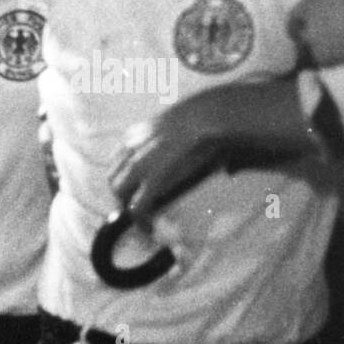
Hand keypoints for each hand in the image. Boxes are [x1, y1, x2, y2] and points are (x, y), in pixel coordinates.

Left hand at [108, 79, 315, 223]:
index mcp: (140, 131)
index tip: (135, 191)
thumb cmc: (213, 118)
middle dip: (122, 197)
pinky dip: (141, 221)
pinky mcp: (152, 179)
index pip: (118, 159)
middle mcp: (133, 145)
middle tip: (138, 211)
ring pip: (119, 193)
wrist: (212, 115)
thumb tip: (230, 167)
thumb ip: (201, 145)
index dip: (124, 179)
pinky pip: (137, 206)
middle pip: (113, 177)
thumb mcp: (197, 130)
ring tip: (145, 222)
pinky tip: (150, 229)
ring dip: (129, 210)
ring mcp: (140, 163)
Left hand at [289, 0, 343, 67]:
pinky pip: (324, 60)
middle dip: (307, 32)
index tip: (304, 18)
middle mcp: (310, 26)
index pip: (296, 14)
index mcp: (313, 3)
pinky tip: (343, 52)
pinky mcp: (331, 63)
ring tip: (334, 41)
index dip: (301, 16)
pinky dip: (330, 57)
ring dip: (318, 46)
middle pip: (300, 33)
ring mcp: (319, 47)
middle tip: (321, 30)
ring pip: (311, 48)